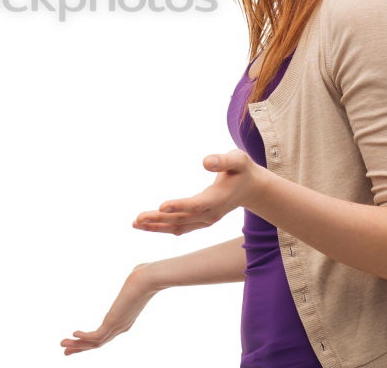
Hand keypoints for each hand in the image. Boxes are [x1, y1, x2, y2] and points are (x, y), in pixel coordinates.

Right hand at [60, 264, 157, 354]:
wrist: (148, 279)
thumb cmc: (144, 276)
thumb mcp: (136, 282)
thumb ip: (133, 282)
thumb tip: (137, 271)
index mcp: (124, 320)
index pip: (104, 335)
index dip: (89, 340)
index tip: (75, 338)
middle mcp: (121, 327)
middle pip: (97, 344)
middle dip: (80, 348)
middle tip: (65, 351)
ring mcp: (118, 326)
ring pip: (95, 343)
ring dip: (77, 345)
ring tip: (62, 344)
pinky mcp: (114, 322)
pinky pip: (96, 336)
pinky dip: (84, 336)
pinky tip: (73, 333)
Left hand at [132, 149, 263, 235]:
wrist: (251, 188)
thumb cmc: (242, 169)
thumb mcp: (237, 159)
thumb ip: (223, 160)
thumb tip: (205, 161)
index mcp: (218, 199)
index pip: (196, 205)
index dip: (179, 206)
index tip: (161, 206)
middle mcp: (211, 214)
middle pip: (181, 219)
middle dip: (158, 220)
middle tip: (137, 219)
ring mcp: (205, 220)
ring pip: (178, 226)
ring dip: (156, 226)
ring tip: (135, 224)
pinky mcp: (200, 221)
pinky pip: (180, 227)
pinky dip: (163, 227)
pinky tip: (147, 226)